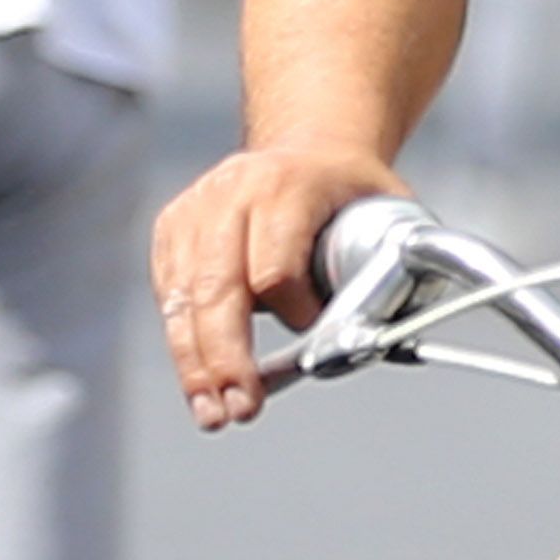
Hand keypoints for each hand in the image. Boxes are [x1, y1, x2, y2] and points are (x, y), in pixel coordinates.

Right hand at [150, 141, 412, 429]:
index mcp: (289, 184)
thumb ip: (389, 274)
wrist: (307, 145)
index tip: (316, 334)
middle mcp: (231, 192)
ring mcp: (194, 209)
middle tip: (240, 408)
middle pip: (216, 288)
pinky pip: (168, 297)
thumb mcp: (390, 217)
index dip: (295, 311)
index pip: (272, 266)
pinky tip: (200, 385)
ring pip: (182, 299)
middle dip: (227, 358)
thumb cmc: (352, 195)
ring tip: (213, 414)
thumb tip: (369, 343)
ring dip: (196, 364)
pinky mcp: (171, 230)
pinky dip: (184, 344)